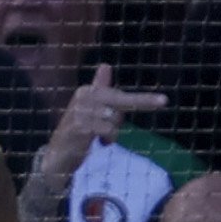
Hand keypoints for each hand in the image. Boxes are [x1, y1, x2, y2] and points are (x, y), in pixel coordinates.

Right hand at [48, 62, 166, 171]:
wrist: (56, 156)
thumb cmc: (77, 131)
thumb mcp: (89, 109)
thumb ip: (99, 89)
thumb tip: (105, 65)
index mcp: (88, 91)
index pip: (120, 95)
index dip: (143, 100)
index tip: (164, 101)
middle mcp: (84, 97)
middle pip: (120, 104)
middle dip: (121, 119)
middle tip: (118, 131)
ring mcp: (80, 112)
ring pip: (115, 120)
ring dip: (111, 133)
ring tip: (97, 138)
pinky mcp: (79, 127)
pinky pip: (106, 130)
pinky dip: (106, 139)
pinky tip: (96, 143)